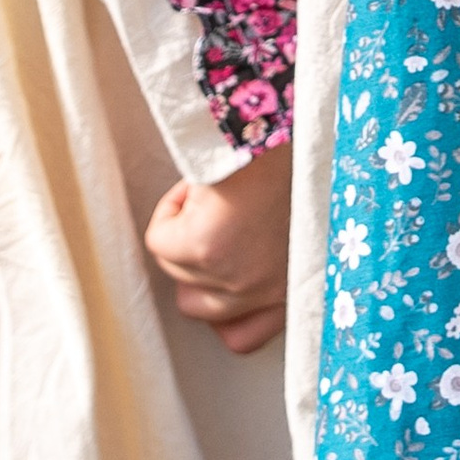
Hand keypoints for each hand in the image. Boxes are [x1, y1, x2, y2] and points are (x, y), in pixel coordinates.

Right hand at [144, 142, 292, 355]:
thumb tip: (233, 262)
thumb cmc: (298, 160)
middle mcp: (266, 289)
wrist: (285, 122)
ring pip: (175, 270)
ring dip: (183, 233)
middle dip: (196, 265)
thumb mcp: (298, 222)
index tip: (221, 278)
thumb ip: (275, 257)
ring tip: (211, 195)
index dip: (223, 309)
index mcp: (295, 284)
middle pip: (198, 307)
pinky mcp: (205, 247)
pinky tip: (197, 186)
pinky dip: (169, 212)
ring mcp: (234, 274)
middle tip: (210, 221)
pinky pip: (160, 242)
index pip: (244, 337)